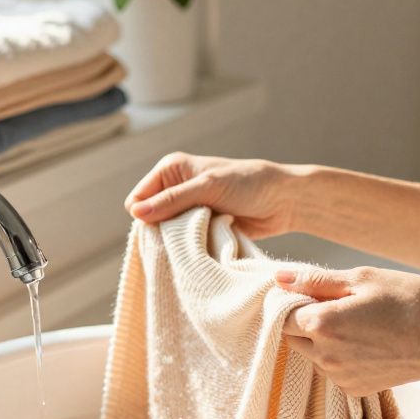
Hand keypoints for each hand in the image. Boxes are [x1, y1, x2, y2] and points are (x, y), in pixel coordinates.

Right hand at [125, 152, 299, 238]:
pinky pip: (184, 244)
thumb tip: (135, 214)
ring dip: (179, 241)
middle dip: (163, 231)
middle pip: (150, 220)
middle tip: (186, 237)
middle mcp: (175, 189)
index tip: (166, 229)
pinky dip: (191, 247)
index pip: (137, 200)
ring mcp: (188, 211)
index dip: (146, 217)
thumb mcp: (207, 187)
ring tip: (198, 240)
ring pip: (167, 235)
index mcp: (170, 170)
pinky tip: (204, 247)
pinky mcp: (201, 228)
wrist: (284, 201)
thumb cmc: (249, 184)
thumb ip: (172, 201)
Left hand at [277, 266, 419, 397]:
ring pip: (311, 353)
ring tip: (358, 321)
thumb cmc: (412, 301)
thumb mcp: (363, 278)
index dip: (292, 299)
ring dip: (322, 337)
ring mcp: (340, 376)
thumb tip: (279, 277)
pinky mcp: (355, 388)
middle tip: (340, 302)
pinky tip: (366, 340)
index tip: (313, 290)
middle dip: (305, 318)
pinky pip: (331, 368)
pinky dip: (339, 354)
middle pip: (293, 335)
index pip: (282, 313)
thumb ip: (315, 280)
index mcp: (323, 324)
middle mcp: (326, 356)